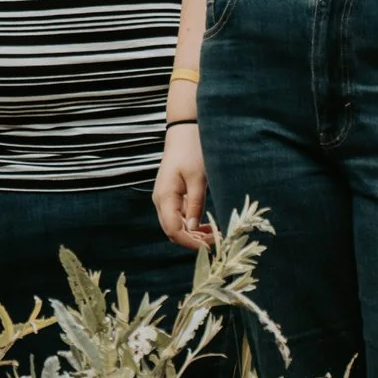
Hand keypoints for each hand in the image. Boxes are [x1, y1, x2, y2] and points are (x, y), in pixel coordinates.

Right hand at [152, 122, 215, 248]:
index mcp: (165, 197)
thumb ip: (196, 204)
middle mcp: (161, 200)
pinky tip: (208, 225)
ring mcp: (165, 198)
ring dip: (194, 234)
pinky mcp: (172, 195)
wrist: (184, 131)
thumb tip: (195, 229)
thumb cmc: (192, 151)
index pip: (174, 231)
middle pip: (173, 231)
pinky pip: (180, 217)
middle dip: (193, 241)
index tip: (211, 246)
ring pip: (176, 226)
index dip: (191, 243)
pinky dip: (193, 224)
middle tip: (216, 241)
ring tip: (215, 234)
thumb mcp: (198, 178)